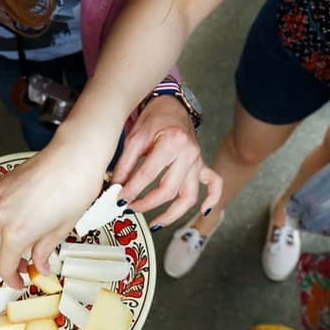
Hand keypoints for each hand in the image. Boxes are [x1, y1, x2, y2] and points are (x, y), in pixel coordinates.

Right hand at [0, 142, 105, 286]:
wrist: (74, 157)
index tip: (20, 282)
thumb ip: (45, 249)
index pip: (3, 265)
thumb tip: (40, 266)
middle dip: (6, 259)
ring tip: (1, 238)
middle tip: (24, 261)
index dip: (11, 279)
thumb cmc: (75, 190)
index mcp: (17, 233)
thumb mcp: (62, 228)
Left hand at [113, 96, 221, 227]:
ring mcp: (198, 160)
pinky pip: (214, 184)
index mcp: (171, 142)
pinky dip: (211, 199)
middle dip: (147, 204)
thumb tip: (115, 189)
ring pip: (190, 195)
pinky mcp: (202, 164)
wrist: (171, 105)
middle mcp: (189, 153)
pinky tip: (202, 212)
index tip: (119, 200)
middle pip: (169, 189)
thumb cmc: (152, 120)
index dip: (132, 190)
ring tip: (155, 223)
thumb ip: (125, 165)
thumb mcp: (134, 138)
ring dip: (172, 213)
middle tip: (130, 208)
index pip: (148, 174)